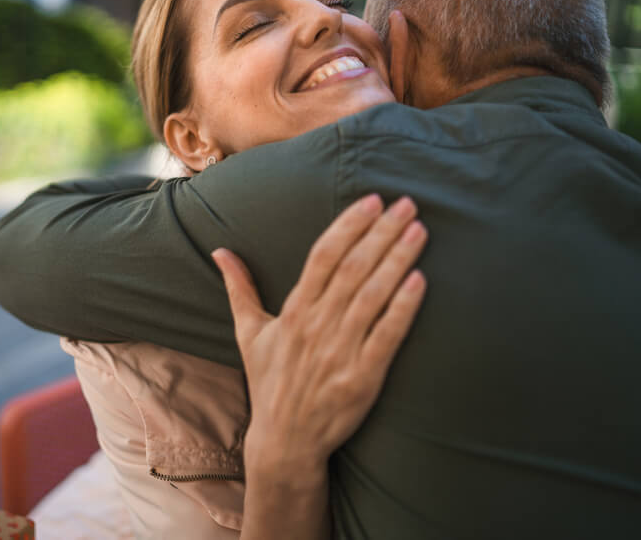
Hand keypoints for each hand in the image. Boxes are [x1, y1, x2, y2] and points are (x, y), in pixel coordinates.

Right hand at [211, 194, 426, 471]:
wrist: (285, 440)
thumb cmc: (270, 382)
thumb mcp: (249, 333)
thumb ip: (239, 288)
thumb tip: (220, 251)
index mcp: (294, 311)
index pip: (323, 256)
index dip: (349, 225)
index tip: (372, 201)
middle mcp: (317, 326)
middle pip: (353, 268)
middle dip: (382, 232)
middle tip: (407, 204)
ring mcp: (341, 351)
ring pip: (373, 295)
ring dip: (398, 259)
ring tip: (419, 231)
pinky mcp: (363, 377)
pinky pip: (387, 336)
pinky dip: (403, 307)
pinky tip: (420, 281)